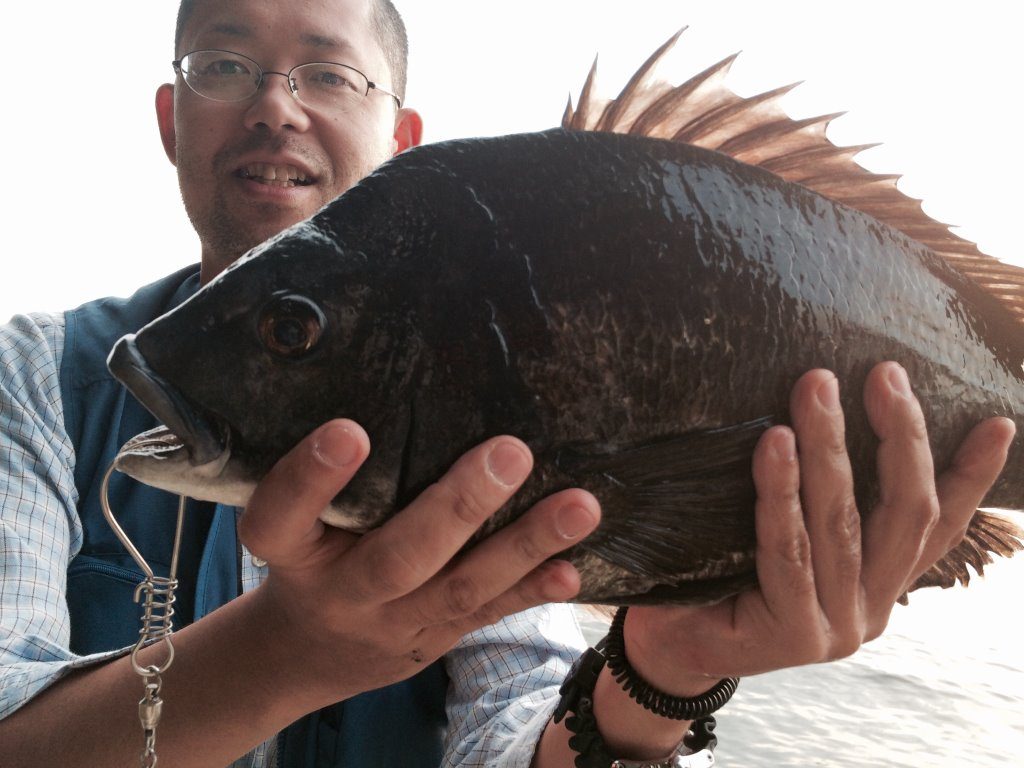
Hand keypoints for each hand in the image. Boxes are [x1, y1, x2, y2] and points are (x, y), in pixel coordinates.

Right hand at [237, 424, 599, 706]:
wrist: (306, 653)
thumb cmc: (308, 555)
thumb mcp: (293, 519)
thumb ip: (326, 475)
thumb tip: (402, 378)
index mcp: (291, 552)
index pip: (282, 516)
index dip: (311, 478)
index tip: (349, 431)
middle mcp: (341, 592)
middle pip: (397, 556)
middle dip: (459, 506)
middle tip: (512, 452)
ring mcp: (393, 624)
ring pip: (460, 588)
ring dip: (523, 545)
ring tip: (579, 507)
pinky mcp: (435, 641)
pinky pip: (486, 616)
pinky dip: (531, 591)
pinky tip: (571, 570)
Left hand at [621, 362, 1014, 692]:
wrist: (673, 647)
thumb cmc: (724, 578)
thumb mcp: (784, 534)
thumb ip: (818, 500)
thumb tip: (821, 415)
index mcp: (879, 584)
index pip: (938, 524)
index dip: (971, 476)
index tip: (999, 423)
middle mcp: (871, 608)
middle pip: (905, 512)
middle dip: (900, 435)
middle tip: (884, 373)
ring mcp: (837, 627)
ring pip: (845, 522)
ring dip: (832, 446)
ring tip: (818, 387)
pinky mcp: (793, 636)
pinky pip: (788, 550)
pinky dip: (782, 492)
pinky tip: (776, 442)